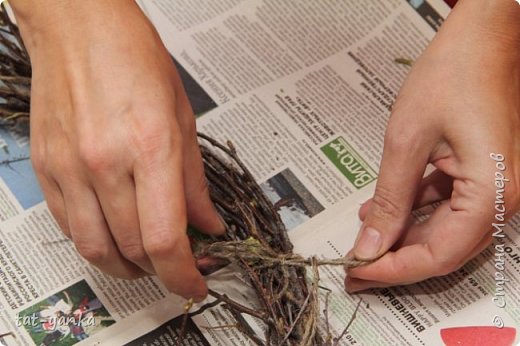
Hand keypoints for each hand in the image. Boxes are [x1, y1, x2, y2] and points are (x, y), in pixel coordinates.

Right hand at [13, 1, 223, 300]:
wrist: (79, 26)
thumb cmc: (134, 58)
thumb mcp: (182, 117)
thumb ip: (194, 181)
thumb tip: (207, 223)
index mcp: (151, 147)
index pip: (166, 239)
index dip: (185, 274)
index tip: (196, 282)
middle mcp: (106, 163)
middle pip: (134, 250)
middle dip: (164, 270)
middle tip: (181, 265)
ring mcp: (70, 168)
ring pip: (97, 249)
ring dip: (128, 266)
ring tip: (148, 261)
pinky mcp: (47, 168)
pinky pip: (70, 227)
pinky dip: (96, 244)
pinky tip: (115, 237)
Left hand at [345, 0, 519, 291]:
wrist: (484, 35)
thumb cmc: (453, 73)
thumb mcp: (408, 139)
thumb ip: (390, 198)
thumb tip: (370, 245)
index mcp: (492, 192)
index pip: (437, 256)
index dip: (393, 270)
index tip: (356, 273)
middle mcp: (503, 198)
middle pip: (443, 250)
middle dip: (394, 258)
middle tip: (352, 263)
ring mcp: (496, 188)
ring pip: (443, 231)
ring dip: (401, 235)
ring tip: (362, 235)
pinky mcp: (483, 175)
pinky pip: (447, 207)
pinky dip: (414, 210)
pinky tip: (381, 207)